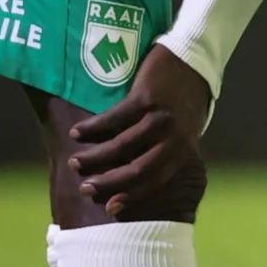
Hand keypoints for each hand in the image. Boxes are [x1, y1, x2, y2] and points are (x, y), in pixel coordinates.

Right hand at [69, 44, 213, 220]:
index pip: (158, 179)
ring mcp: (161, 117)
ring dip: (95, 156)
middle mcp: (175, 136)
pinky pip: (114, 119)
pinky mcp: (146, 97)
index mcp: (185, 148)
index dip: (133, 195)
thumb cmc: (183, 98)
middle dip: (109, 182)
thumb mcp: (182, 129)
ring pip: (123, 146)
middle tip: (85, 188)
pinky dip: (93, 127)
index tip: (110, 208)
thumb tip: (135, 176)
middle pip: (140, 168)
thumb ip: (164, 149)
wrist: (193, 59)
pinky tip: (76, 133)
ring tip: (74, 162)